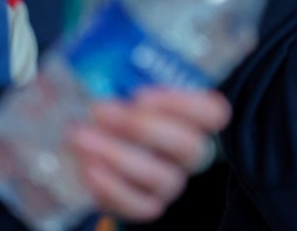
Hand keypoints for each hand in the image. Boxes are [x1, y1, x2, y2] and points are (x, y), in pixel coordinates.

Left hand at [66, 87, 231, 223]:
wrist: (119, 155)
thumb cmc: (129, 118)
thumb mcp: (133, 99)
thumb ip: (126, 92)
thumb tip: (102, 96)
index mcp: (196, 121)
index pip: (214, 114)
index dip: (181, 103)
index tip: (139, 94)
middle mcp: (191, 155)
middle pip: (190, 146)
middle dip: (144, 128)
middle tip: (102, 111)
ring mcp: (172, 183)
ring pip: (160, 177)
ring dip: (117, 155)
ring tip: (82, 136)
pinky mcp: (148, 206)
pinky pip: (137, 205)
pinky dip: (110, 187)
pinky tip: (88, 165)